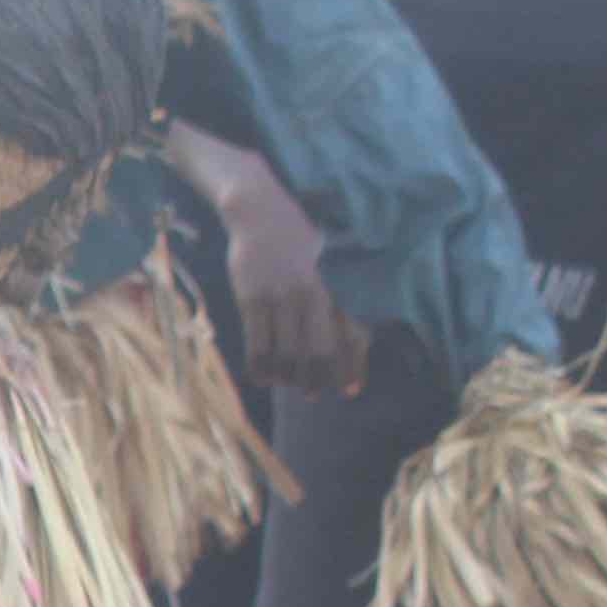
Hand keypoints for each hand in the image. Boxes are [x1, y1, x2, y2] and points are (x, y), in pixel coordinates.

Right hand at [218, 173, 366, 395]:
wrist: (258, 210)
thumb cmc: (298, 234)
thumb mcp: (327, 259)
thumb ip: (336, 292)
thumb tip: (356, 328)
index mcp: (331, 286)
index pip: (348, 337)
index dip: (350, 368)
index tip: (351, 391)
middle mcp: (307, 295)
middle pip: (315, 352)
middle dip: (316, 380)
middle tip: (314, 396)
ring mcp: (277, 298)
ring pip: (284, 353)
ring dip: (286, 377)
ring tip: (287, 387)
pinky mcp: (250, 299)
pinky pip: (256, 343)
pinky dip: (259, 365)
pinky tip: (261, 378)